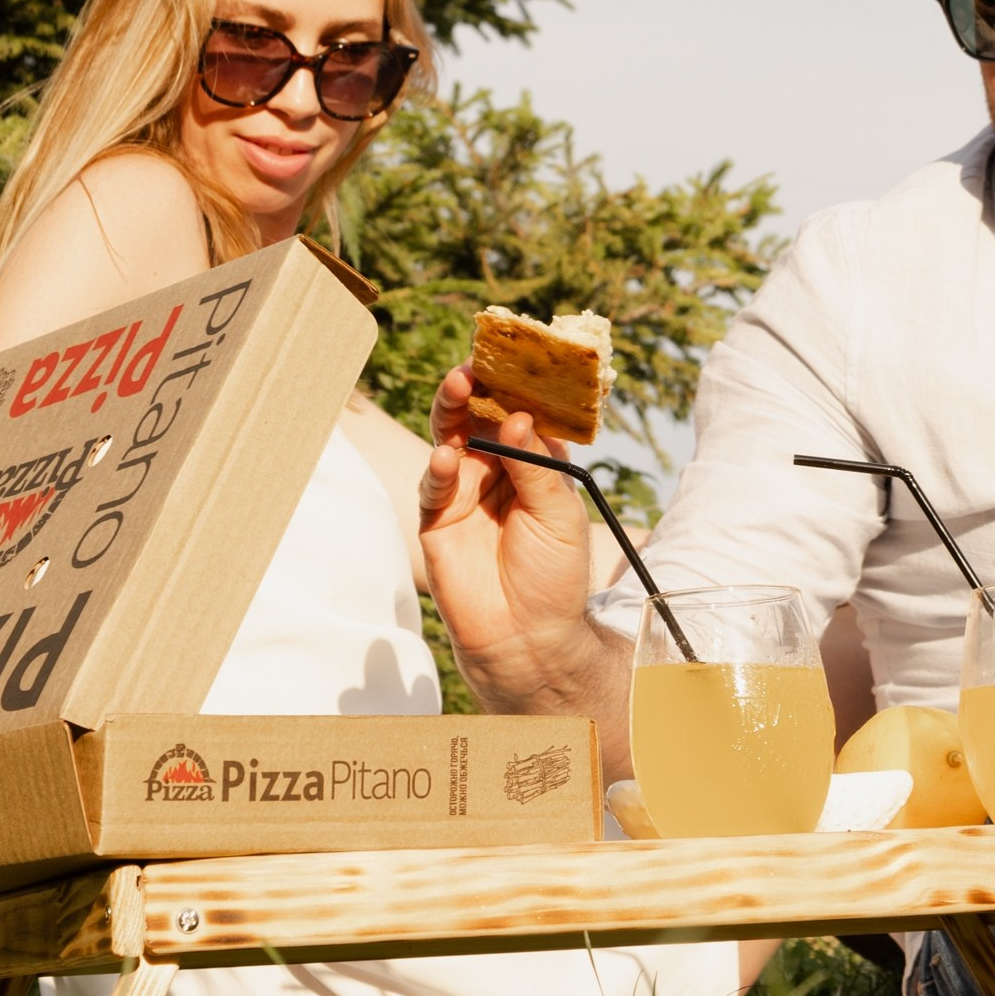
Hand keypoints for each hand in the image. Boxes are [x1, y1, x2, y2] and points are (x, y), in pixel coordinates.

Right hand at [420, 371, 596, 710]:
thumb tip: (516, 414)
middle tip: (474, 366)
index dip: (517, 386)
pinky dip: (439, 466)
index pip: (522, 412)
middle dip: (477, 388)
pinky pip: (435, 484)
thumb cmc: (554, 576)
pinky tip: (447, 456)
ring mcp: (465, 492)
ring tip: (459, 387)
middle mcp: (497, 469)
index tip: (515, 357)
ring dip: (452, 410)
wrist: (528, 639)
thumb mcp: (559, 514)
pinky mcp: (438, 518)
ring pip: (451, 437)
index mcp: (534, 463)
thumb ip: (535, 464)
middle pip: (480, 416)